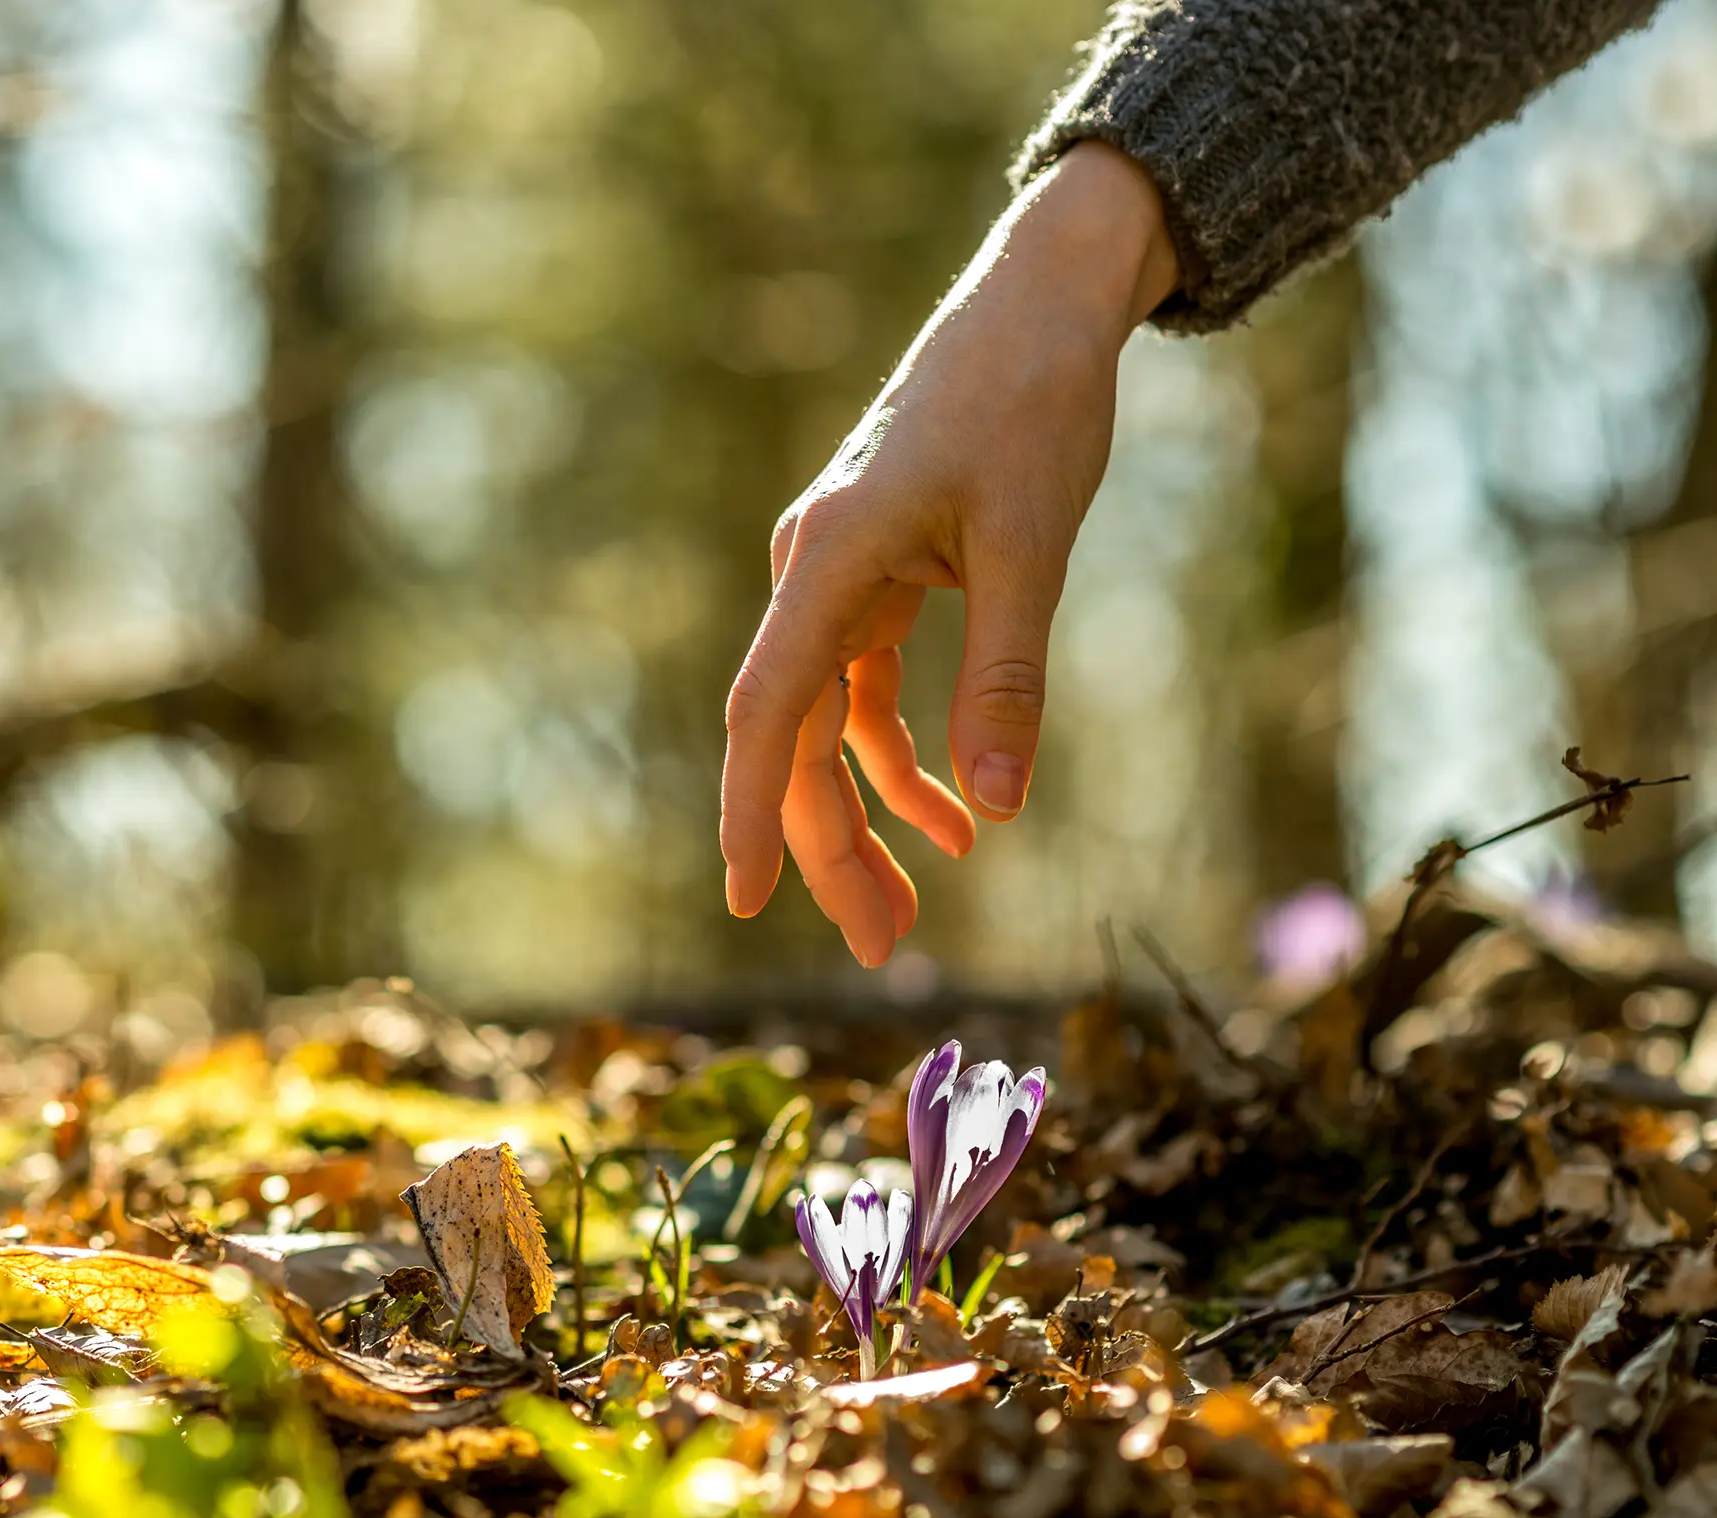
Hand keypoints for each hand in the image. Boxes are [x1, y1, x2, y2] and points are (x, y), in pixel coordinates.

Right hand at [719, 141, 1179, 964]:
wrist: (1042, 300)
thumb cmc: (1032, 401)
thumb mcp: (1032, 544)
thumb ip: (1008, 679)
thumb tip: (995, 814)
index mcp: (830, 558)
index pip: (767, 711)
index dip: (749, 812)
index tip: (744, 902)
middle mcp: (814, 573)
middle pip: (795, 740)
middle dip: (832, 847)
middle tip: (880, 948)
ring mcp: (840, 579)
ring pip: (828, 728)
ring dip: (868, 818)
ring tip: (914, 911)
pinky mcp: (877, 578)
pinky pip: (868, 694)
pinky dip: (906, 759)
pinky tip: (957, 816)